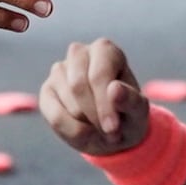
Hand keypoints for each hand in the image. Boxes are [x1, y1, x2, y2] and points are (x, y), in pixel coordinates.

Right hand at [39, 36, 149, 156]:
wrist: (112, 130)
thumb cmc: (128, 115)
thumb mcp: (138, 112)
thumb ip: (131, 100)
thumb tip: (114, 89)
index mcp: (105, 50)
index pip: (98, 75)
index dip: (105, 105)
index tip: (113, 129)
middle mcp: (79, 53)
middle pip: (78, 86)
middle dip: (95, 116)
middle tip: (111, 134)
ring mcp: (59, 71)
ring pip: (67, 104)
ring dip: (86, 126)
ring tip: (102, 130)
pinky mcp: (46, 91)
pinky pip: (54, 117)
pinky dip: (72, 132)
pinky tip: (85, 132)